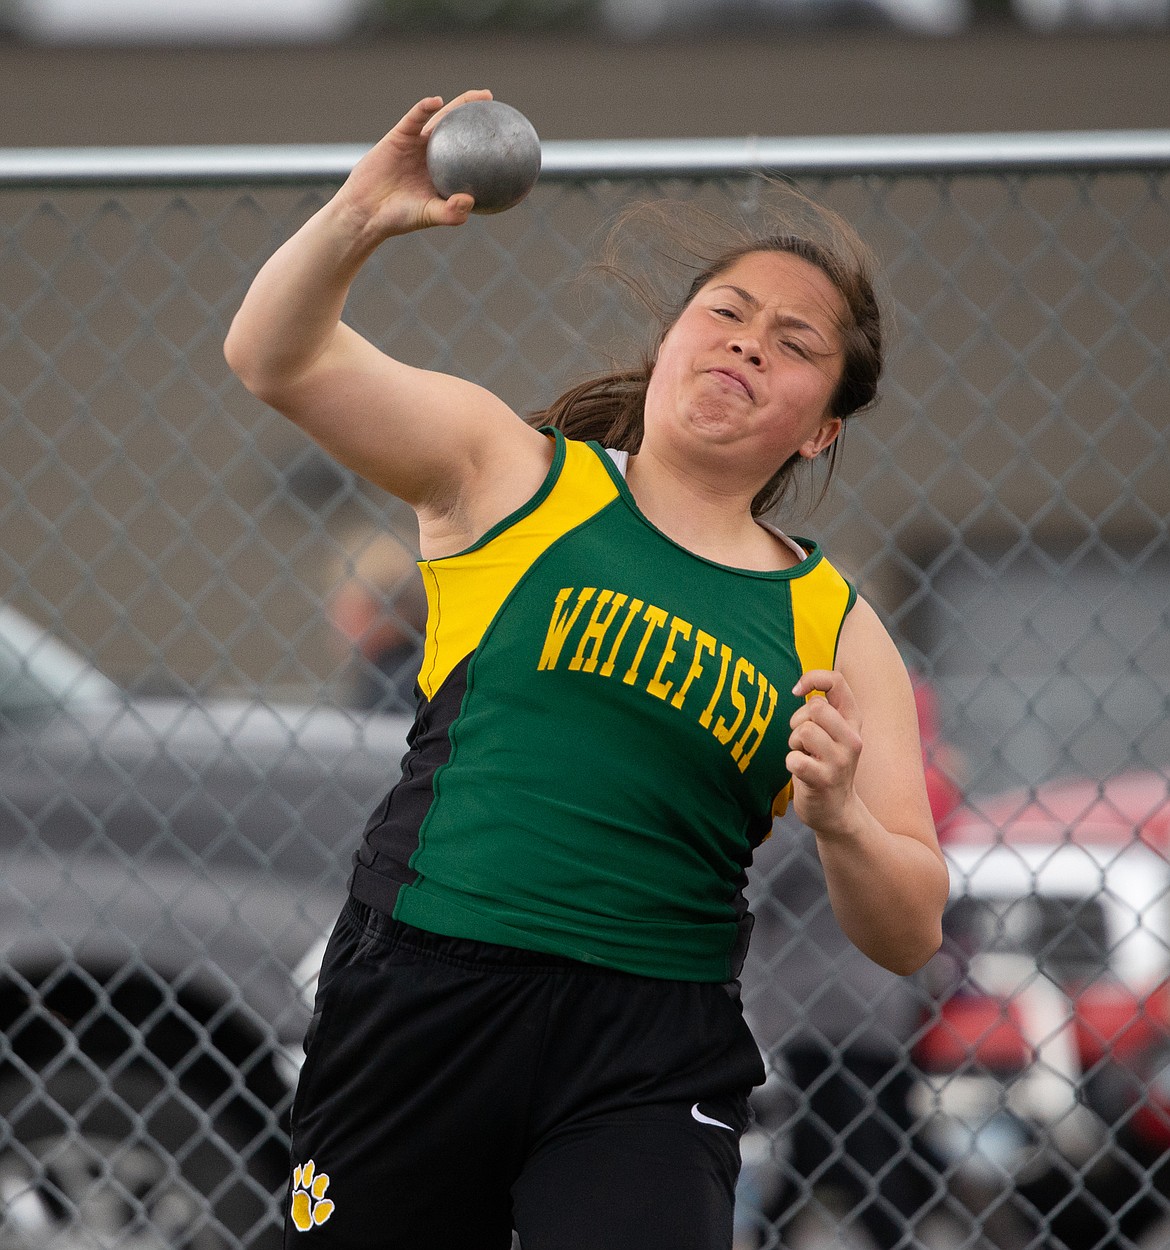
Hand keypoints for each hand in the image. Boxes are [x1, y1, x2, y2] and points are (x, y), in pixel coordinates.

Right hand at [336, 90, 492, 239]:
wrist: (366, 211)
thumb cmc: (399, 217)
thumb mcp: (428, 215)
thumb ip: (450, 212)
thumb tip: (470, 200)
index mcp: (444, 174)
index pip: (470, 156)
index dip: (487, 148)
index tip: (508, 141)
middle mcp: (434, 156)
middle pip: (461, 132)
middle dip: (479, 118)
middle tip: (498, 107)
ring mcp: (418, 144)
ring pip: (442, 119)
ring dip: (460, 105)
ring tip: (480, 96)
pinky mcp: (399, 135)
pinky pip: (414, 118)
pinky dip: (424, 108)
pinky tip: (437, 101)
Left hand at [787, 669, 864, 835]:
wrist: (837, 812)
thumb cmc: (827, 764)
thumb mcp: (835, 733)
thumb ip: (825, 709)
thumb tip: (801, 685)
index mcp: (853, 721)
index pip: (836, 682)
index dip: (811, 679)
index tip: (796, 691)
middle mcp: (852, 739)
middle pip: (815, 707)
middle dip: (798, 720)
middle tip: (802, 739)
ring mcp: (839, 761)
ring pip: (804, 730)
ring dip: (794, 742)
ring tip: (803, 755)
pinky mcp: (823, 781)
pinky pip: (794, 758)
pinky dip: (791, 762)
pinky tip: (801, 771)